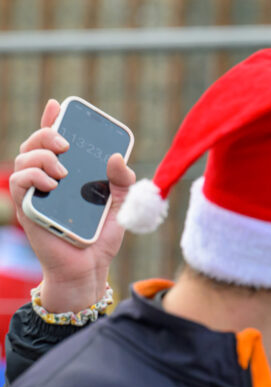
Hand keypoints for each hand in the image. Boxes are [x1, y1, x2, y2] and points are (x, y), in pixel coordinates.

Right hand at [10, 98, 134, 312]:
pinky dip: (33, 177)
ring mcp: (35, 194)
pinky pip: (19, 184)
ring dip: (42, 156)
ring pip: (23, 159)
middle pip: (34, 144)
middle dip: (47, 134)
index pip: (54, 141)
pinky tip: (52, 183)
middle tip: (66, 143)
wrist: (90, 268)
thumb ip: (121, 180)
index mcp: (67, 174)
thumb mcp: (119, 204)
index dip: (53, 120)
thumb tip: (117, 158)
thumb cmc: (99, 235)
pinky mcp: (28, 210)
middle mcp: (47, 179)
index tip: (60, 105)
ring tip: (63, 170)